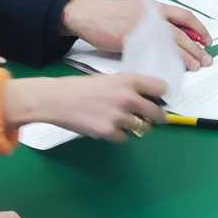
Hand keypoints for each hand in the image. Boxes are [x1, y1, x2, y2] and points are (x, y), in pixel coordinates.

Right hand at [4, 72, 167, 141]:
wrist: (56, 100)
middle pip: (157, 113)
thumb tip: (145, 97)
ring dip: (137, 127)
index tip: (160, 99)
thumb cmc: (79, 87)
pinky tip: (108, 127)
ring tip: (124, 121)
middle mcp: (128, 98)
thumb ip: (127, 87)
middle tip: (155, 119)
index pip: (161, 88)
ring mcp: (119, 117)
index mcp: (129, 80)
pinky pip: (125, 138)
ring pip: (143, 128)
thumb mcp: (108, 79)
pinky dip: (119, 135)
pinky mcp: (109, 132)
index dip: (161, 95)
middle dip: (158, 117)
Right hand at [61, 0, 213, 69]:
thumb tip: (167, 37)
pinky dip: (164, 62)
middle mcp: (151, 16)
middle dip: (196, 48)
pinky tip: (171, 70)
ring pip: (171, 44)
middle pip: (181, 33)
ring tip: (196, 67)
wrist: (86, 14)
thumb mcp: (134, 11)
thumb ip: (151, 22)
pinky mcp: (130, 40)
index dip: (198, 28)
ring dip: (185, 57)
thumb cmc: (107, 14)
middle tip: (207, 59)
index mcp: (153, 7)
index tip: (207, 39)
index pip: (184, 16)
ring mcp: (142, 28)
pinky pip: (153, 53)